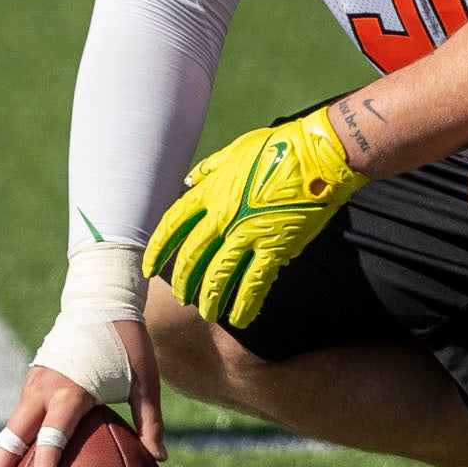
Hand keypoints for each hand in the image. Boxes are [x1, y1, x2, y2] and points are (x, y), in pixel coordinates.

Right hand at [0, 317, 163, 466]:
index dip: (46, 464)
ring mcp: (34, 383)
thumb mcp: (146, 380)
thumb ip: (150, 421)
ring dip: (1, 456)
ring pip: (10, 426)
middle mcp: (45, 388)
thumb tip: (161, 459)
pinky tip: (17, 461)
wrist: (100, 300)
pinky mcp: (33, 380)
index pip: (53, 434)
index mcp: (72, 391)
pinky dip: (14, 440)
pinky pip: (19, 416)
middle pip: (12, 435)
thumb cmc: (127, 342)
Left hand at [147, 109, 362, 327]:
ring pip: (219, 275)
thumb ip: (210, 169)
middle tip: (181, 298)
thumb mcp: (235, 150)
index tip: (149, 267)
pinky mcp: (275, 248)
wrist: (318, 156)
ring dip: (210, 299)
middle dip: (183, 281)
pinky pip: (255, 283)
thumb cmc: (279, 148)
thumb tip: (190, 180)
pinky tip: (241, 319)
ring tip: (207, 314)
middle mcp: (224, 216)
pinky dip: (246, 304)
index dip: (158, 249)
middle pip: (193, 256)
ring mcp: (248, 233)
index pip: (173, 225)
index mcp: (211, 192)